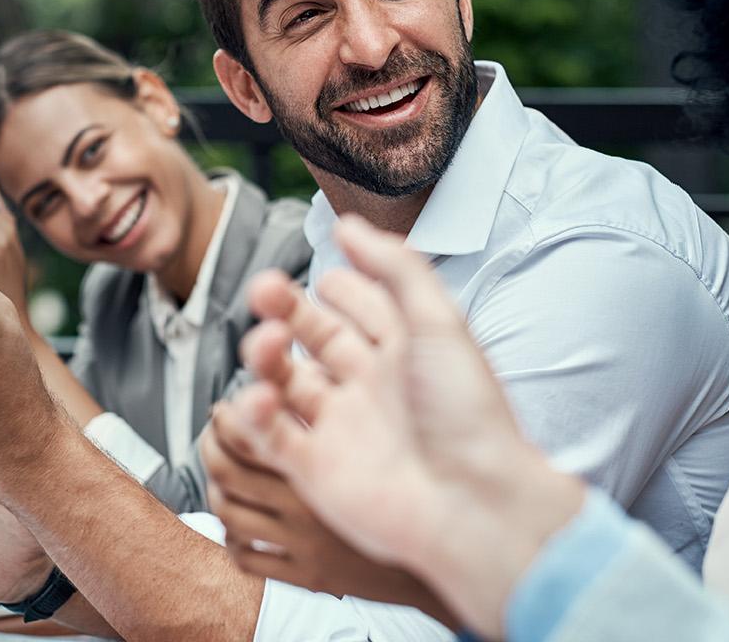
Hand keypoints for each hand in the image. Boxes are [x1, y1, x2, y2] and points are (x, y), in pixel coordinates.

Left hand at [202, 405, 452, 621]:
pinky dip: (233, 538)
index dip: (225, 413)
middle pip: (226, 468)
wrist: (448, 541)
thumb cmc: (417, 472)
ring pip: (228, 514)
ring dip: (215, 491)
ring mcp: (304, 541)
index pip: (245, 428)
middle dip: (209, 445)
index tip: (226, 404)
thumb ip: (337, 393)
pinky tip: (242, 523)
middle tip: (215, 434)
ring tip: (224, 477)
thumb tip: (297, 363)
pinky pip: (247, 557)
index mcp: (322, 457)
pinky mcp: (308, 575)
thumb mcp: (384, 419)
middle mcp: (306, 501)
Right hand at [231, 216, 582, 637]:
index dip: (342, 287)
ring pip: (285, 381)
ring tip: (267, 342)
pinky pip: (271, 436)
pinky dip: (255, 414)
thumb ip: (395, 267)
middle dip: (286, 309)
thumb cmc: (466, 413)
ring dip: (265, 355)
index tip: (325, 273)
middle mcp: (371, 388)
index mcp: (406, 353)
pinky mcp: (315, 471)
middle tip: (264, 288)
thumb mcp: (439, 321)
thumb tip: (346, 224)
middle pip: (314, 338)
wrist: (473, 504)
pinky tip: (261, 397)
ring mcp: (341, 429)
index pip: (362, 308)